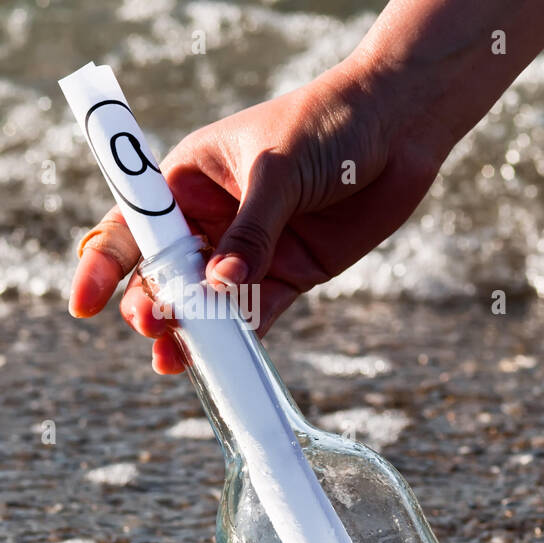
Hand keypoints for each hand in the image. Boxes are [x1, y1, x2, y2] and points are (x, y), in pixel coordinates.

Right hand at [68, 61, 444, 373]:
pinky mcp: (296, 269)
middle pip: (170, 270)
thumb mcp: (278, 169)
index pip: (136, 224)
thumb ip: (252, 230)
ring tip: (175, 358)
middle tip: (151, 326)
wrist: (397, 128)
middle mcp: (215, 217)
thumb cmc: (327, 124)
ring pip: (213, 299)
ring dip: (194, 329)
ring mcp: (255, 248)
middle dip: (154, 302)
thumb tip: (222, 284)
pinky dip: (245, 334)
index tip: (87, 302)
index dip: (107, 263)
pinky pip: (263, 310)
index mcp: (190, 178)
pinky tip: (227, 358)